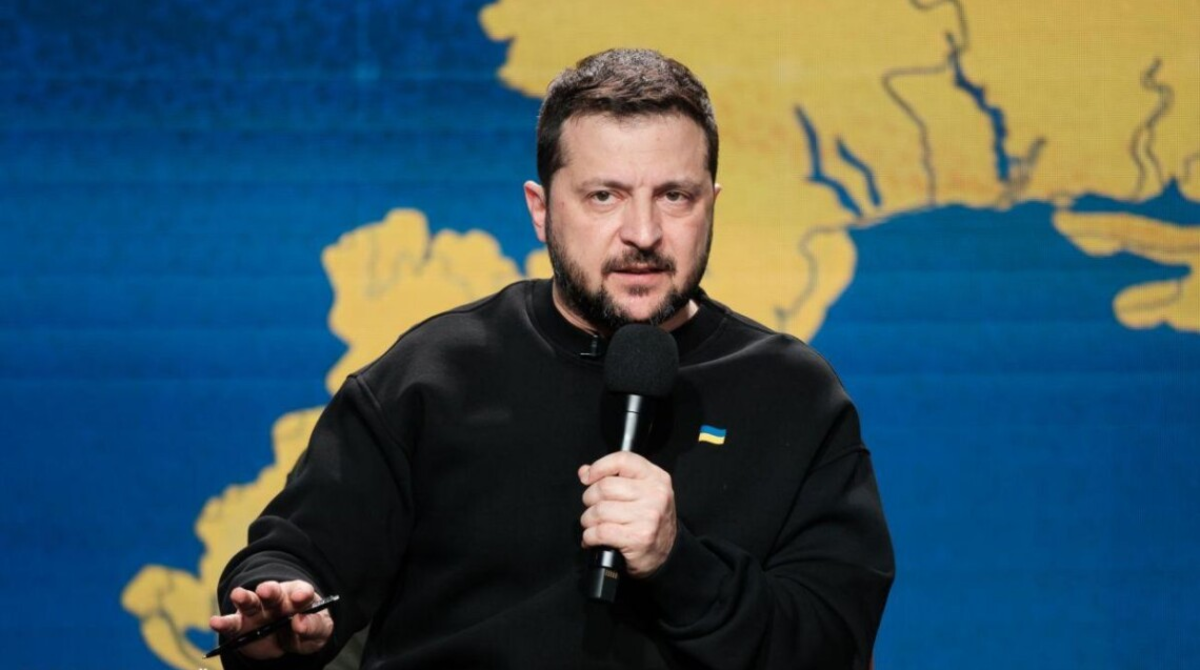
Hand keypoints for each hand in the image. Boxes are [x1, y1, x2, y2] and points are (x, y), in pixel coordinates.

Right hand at [208, 580, 333, 658]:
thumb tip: (300, 623)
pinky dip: (223, 623)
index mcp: (299, 597)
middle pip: (273, 593)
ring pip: (250, 603)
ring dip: (244, 598)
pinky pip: (232, 624)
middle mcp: (276, 600)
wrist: (289, 640)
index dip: (301, 593)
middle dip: (269, 591)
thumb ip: (314, 626)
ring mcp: (257, 611)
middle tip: (266, 590)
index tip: (300, 597)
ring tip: (237, 595)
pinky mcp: (242, 627)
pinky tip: (215, 622)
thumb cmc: (307, 629)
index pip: (302, 591)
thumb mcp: (319, 630)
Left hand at [579, 451, 676, 576]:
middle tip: (593, 508)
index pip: (622, 460)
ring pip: (599, 510)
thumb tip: (585, 471)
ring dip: (588, 520)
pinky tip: (593, 539)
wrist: (668, 553)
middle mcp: (655, 494)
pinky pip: (600, 532)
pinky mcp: (638, 538)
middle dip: (589, 499)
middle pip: (605, 487)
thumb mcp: (640, 492)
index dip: (599, 467)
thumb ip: (614, 477)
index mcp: (656, 477)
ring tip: (593, 525)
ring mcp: (647, 516)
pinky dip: (589, 537)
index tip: (588, 478)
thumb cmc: (650, 520)